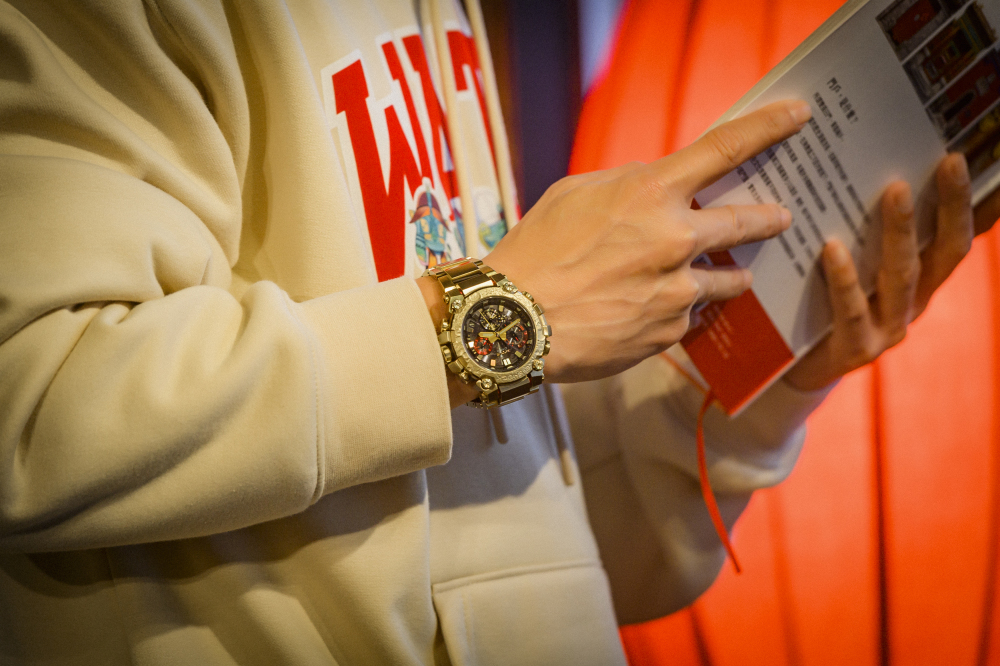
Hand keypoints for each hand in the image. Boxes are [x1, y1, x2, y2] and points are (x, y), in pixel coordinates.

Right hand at [485, 100, 809, 382]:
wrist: (515, 323)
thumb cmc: (536, 253)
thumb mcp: (575, 194)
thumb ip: (626, 183)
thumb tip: (659, 184)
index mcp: (649, 193)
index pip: (724, 149)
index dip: (767, 127)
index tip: (798, 116)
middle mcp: (675, 240)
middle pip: (747, 221)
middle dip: (767, 217)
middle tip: (779, 216)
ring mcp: (677, 291)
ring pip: (728, 280)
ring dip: (727, 275)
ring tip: (718, 278)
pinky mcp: (669, 332)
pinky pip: (690, 317)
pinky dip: (679, 310)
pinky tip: (648, 310)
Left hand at [784, 153, 973, 390]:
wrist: (797, 368)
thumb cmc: (825, 303)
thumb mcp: (856, 267)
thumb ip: (869, 231)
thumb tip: (875, 173)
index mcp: (921, 279)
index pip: (958, 237)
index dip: (975, 205)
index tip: (974, 161)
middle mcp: (914, 302)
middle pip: (945, 252)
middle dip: (952, 206)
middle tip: (950, 162)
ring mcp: (889, 329)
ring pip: (903, 276)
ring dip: (901, 232)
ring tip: (895, 191)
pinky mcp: (856, 349)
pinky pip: (852, 311)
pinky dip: (844, 279)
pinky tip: (832, 248)